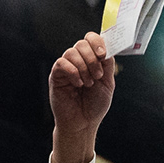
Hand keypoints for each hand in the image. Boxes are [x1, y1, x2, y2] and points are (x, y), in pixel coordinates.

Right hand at [48, 33, 115, 162]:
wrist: (83, 123)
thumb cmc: (94, 105)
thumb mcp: (107, 84)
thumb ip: (108, 65)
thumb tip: (107, 48)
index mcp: (91, 60)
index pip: (91, 39)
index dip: (97, 42)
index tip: (103, 54)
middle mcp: (78, 61)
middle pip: (82, 43)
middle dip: (92, 59)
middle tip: (97, 76)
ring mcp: (66, 67)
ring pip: (72, 52)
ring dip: (84, 67)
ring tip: (88, 84)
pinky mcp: (56, 75)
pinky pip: (62, 63)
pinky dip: (73, 72)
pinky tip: (78, 84)